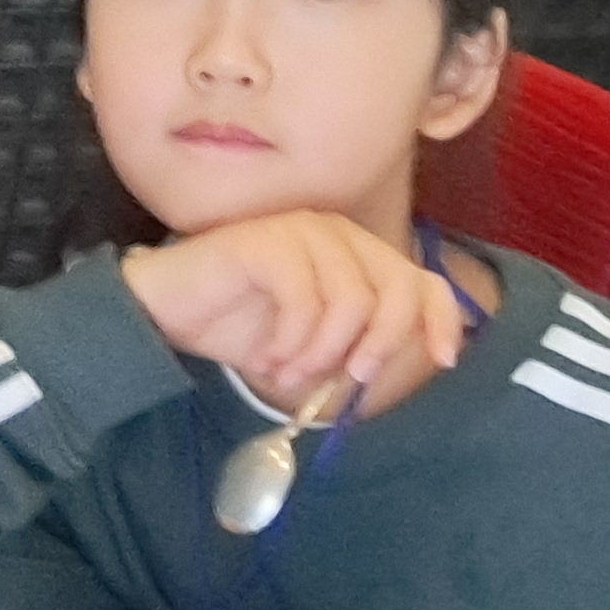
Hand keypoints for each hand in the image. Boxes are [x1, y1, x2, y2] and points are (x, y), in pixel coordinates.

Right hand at [119, 209, 470, 417]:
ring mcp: (302, 231)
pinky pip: (305, 301)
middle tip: (349, 378)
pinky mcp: (268, 240)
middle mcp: (337, 234)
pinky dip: (292, 342)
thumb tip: (413, 363)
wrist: (167, 311)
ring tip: (290, 373)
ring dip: (323, 353)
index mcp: (356, 254)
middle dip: (380, 345)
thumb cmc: (241, 326)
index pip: (421, 279)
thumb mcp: (314, 345)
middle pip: (397, 289)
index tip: (442, 361)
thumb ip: (361, 344)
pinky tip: (268, 356)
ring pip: (352, 301)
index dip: (441, 318)